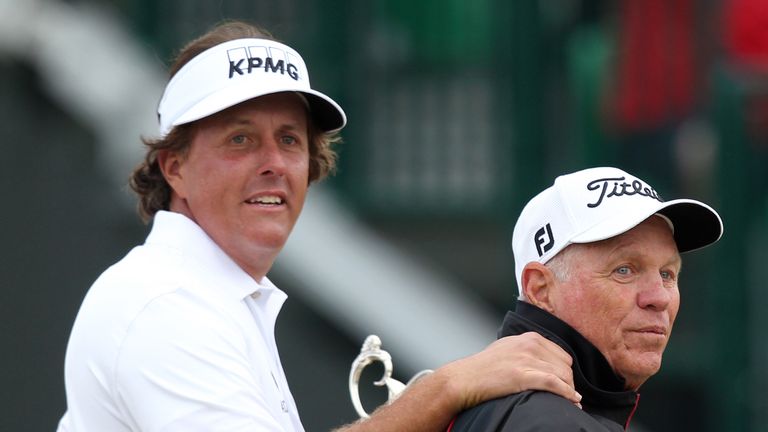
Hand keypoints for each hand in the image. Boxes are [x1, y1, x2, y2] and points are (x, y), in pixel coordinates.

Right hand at [438, 332, 579, 410]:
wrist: (465, 378)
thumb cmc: (483, 367)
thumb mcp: (507, 348)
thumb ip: (526, 349)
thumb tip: (543, 360)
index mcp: (529, 338)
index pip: (561, 354)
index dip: (565, 370)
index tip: (565, 381)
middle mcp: (530, 345)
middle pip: (565, 365)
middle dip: (569, 381)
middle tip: (567, 394)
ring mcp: (526, 360)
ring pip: (562, 375)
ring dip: (570, 390)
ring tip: (572, 402)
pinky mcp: (522, 375)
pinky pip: (554, 384)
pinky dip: (567, 393)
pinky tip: (572, 401)